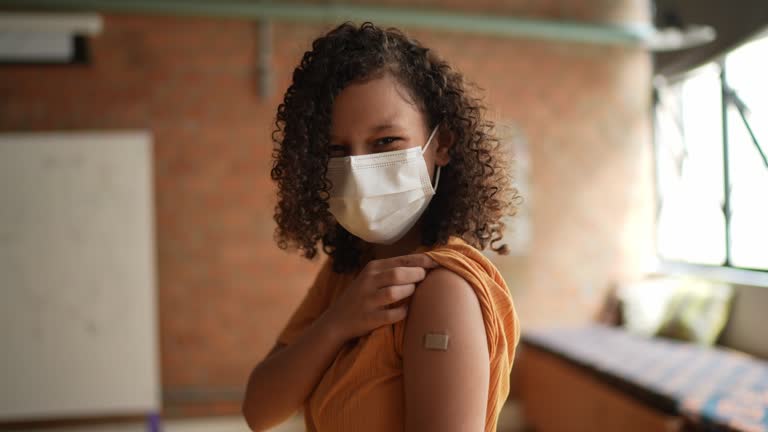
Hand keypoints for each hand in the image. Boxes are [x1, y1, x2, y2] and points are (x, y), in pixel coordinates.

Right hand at [322, 254, 438, 341]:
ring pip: (393, 292)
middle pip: (397, 274)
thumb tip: (425, 265)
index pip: (401, 260)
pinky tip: (406, 310)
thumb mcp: (372, 278)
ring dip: (409, 292)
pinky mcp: (369, 318)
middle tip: (425, 278)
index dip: (421, 261)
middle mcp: (368, 282)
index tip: (437, 262)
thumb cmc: (362, 296)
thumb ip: (393, 270)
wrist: (337, 320)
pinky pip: (391, 315)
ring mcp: (367, 300)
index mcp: (372, 268)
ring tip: (414, 292)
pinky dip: (403, 312)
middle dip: (416, 275)